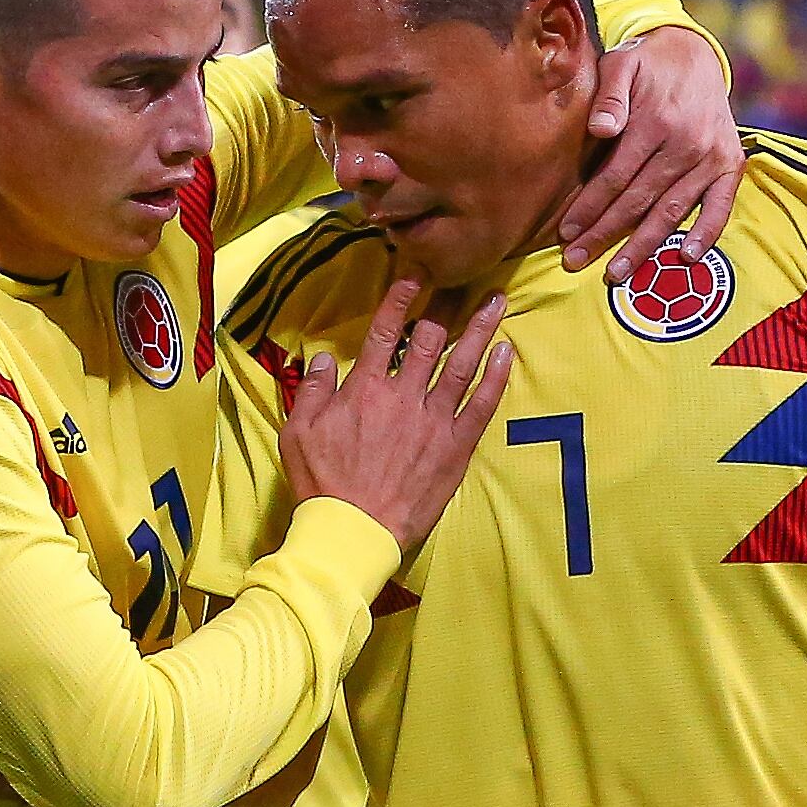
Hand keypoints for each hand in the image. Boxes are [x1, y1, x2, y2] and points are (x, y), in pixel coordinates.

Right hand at [280, 280, 512, 553]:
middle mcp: (403, 396)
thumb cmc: (323, 484)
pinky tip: (507, 353)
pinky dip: (497, 377)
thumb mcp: (298, 433)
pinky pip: (482, 404)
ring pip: (462, 363)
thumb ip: (312, 390)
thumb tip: (323, 357)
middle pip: (429, 340)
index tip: (414, 276)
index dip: (399, 299)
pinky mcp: (456, 447)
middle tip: (465, 282)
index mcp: (364, 389)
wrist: (354, 530)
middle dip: (448, 306)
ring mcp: (433, 420)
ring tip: (498, 302)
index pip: (383, 332)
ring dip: (481, 329)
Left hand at [560, 28, 744, 282]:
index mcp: (657, 121)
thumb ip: (609, 96)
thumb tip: (601, 129)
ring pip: (671, 210)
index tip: (566, 231)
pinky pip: (720, 206)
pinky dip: (706, 233)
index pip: (616, 176)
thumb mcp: (621, 64)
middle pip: (639, 200)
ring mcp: (711, 157)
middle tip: (576, 260)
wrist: (694, 53)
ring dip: (644, 246)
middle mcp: (687, 143)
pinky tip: (687, 258)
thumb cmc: (646, 64)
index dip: (591, 206)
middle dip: (605, 233)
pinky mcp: (729, 164)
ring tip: (618, 273)